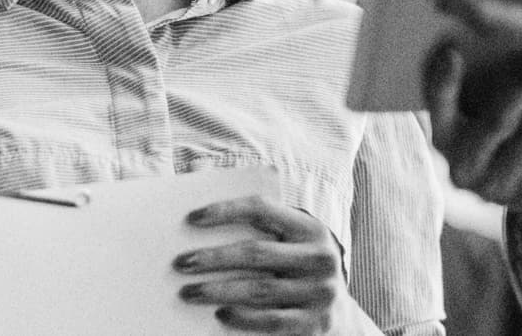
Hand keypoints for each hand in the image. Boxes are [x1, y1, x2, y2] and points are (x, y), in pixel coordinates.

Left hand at [173, 196, 360, 333]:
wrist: (340, 318)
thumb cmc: (301, 269)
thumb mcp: (293, 242)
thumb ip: (261, 224)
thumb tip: (204, 198)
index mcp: (311, 229)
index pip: (262, 210)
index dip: (226, 211)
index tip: (192, 218)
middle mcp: (320, 258)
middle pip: (256, 253)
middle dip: (214, 258)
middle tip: (181, 262)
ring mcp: (320, 293)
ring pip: (259, 289)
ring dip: (218, 290)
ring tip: (188, 291)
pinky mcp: (313, 324)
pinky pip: (270, 321)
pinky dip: (242, 317)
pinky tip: (219, 312)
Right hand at [422, 41, 521, 220]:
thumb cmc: (493, 127)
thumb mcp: (470, 108)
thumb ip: (469, 75)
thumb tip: (480, 22)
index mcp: (443, 139)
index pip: (439, 109)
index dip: (444, 83)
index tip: (451, 50)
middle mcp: (466, 168)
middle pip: (499, 122)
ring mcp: (501, 186)